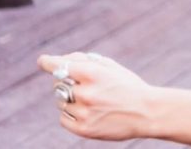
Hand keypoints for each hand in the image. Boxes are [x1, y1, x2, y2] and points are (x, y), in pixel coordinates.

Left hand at [37, 52, 152, 140]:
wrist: (147, 113)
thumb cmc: (129, 86)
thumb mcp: (113, 68)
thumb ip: (86, 61)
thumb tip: (60, 60)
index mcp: (94, 74)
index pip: (61, 66)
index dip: (49, 62)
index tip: (43, 60)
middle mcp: (86, 93)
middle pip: (59, 84)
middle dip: (68, 83)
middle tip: (85, 86)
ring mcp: (83, 112)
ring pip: (60, 102)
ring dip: (70, 100)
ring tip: (93, 102)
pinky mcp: (82, 129)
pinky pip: (63, 118)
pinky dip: (71, 114)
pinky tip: (89, 112)